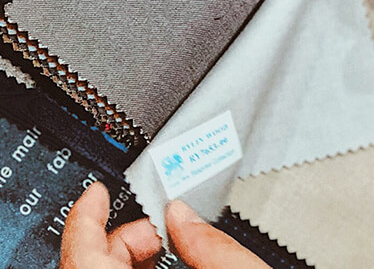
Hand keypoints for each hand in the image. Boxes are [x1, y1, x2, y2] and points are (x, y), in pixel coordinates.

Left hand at [61, 182, 269, 268]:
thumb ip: (210, 243)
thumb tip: (185, 212)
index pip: (83, 251)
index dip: (87, 215)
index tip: (97, 192)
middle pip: (93, 260)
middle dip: (130, 230)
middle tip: (163, 220)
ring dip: (132, 251)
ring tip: (168, 239)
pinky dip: (135, 268)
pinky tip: (162, 262)